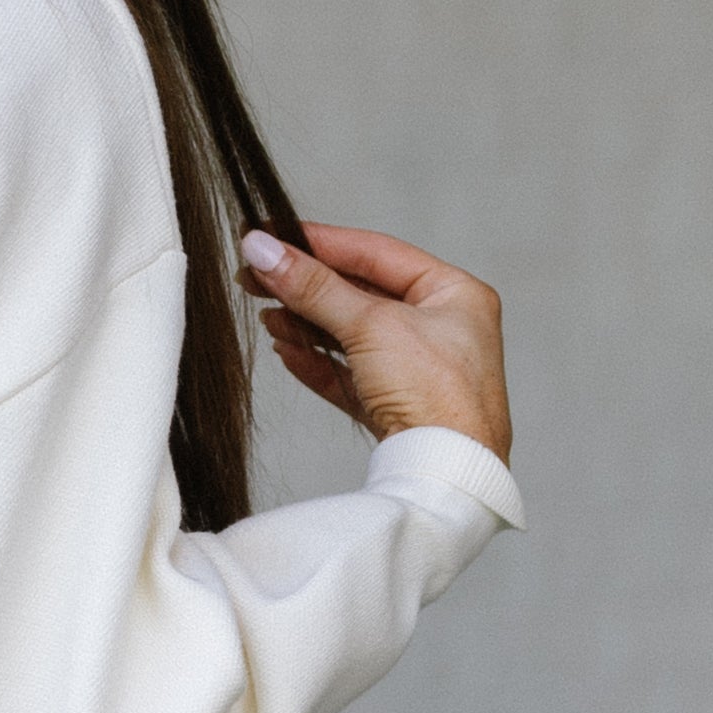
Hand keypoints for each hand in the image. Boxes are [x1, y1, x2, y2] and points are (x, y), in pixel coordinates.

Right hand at [242, 220, 511, 464]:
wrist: (446, 474)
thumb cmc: (437, 395)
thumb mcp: (371, 325)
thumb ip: (314, 287)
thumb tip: (264, 252)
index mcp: (454, 294)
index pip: (377, 253)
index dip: (321, 243)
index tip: (274, 238)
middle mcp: (443, 328)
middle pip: (362, 294)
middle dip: (308, 289)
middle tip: (258, 278)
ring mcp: (421, 371)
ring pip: (353, 336)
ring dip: (308, 326)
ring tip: (268, 318)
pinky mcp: (400, 409)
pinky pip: (352, 376)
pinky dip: (319, 364)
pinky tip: (287, 353)